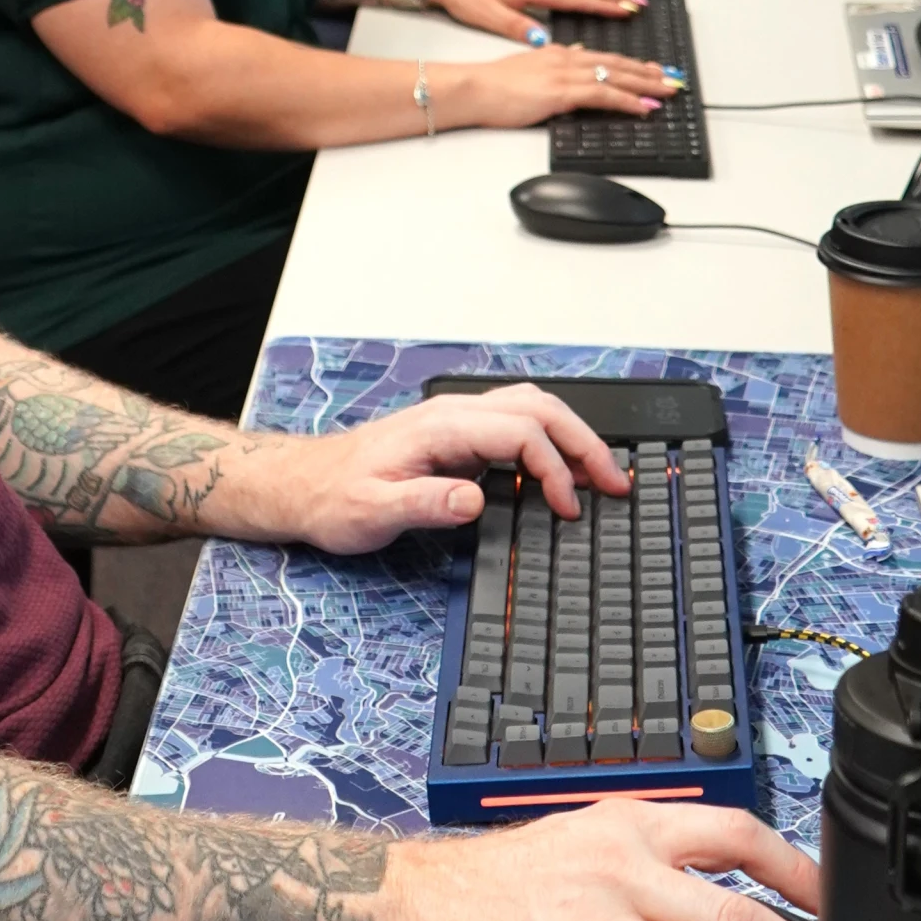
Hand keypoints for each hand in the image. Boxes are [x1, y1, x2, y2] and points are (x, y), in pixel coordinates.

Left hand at [273, 382, 629, 553]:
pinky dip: (550, 442)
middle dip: (584, 443)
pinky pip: (517, 426)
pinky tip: (560, 472)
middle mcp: (454, 415)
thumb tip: (476, 498)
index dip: (554, 469)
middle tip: (614, 482)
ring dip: (572, 438)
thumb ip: (426, 504)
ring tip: (601, 475)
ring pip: (532, 410)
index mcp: (441, 427)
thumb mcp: (373, 511)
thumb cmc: (335, 498)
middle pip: (539, 409)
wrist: (306, 485)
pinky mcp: (458, 437)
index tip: (566, 508)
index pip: (520, 433)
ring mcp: (457, 422)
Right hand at [373, 800, 818, 920]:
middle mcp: (619, 872)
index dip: (798, 872)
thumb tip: (746, 899)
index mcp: (631, 825)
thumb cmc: (512, 878)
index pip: (737, 835)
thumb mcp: (589, 836)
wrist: (423, 908)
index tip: (836, 906)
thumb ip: (660, 858)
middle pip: (734, 916)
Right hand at [445, 43, 680, 129]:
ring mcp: (564, 74)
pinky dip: (627, 100)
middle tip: (673, 78)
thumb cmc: (491, 85)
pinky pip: (603, 94)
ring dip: (646, 84)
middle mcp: (565, 58)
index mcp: (557, 53)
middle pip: (617, 62)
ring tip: (668, 91)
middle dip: (649, 71)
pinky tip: (643, 106)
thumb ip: (554, 64)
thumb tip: (578, 58)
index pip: (603, 57)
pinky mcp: (561, 91)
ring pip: (615, 75)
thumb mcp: (527, 68)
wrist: (473, 89)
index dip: (632, 64)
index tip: (653, 69)